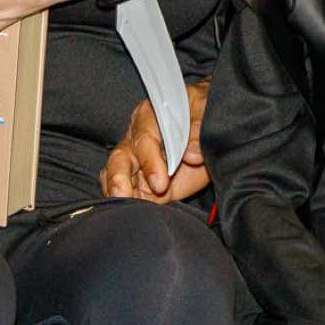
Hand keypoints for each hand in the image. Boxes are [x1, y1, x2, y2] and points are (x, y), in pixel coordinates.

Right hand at [101, 80, 209, 201]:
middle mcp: (137, 139)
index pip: (144, 140)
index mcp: (151, 116)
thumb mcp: (205, 112)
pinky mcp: (142, 183)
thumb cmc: (203, 115)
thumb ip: (199, 130)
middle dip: (119, 177)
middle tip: (124, 195)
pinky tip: (130, 212)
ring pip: (116, 175)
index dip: (150, 161)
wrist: (209, 131)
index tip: (161, 183)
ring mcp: (137, 162)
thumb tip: (192, 155)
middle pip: (120, 158)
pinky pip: (126, 192)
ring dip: (117, 191)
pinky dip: (125, 202)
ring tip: (123, 206)